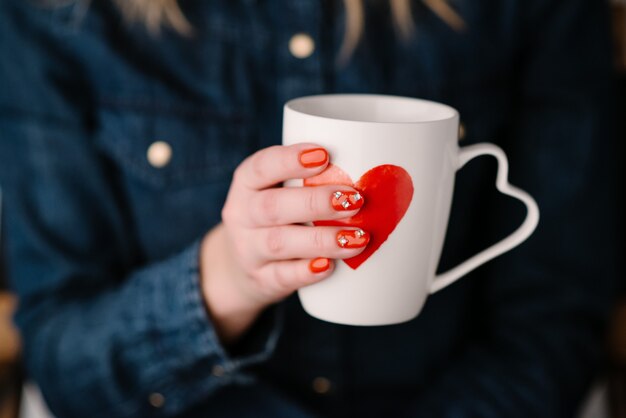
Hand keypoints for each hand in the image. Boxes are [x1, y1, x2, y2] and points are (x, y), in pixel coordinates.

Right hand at [200, 144, 368, 343]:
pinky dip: (306, 272)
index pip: (261, 167)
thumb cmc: (277, 218)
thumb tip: (376, 174)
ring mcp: (248, 251)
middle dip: (315, 202)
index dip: (289, 160)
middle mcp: (242, 215)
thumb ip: (313, 181)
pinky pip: (282, 277)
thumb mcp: (280, 192)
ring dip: (321, 239)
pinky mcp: (261, 281)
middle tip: (355, 200)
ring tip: (358, 238)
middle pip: (272, 206)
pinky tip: (329, 266)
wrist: (242, 269)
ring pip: (279, 243)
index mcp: (247, 184)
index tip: (324, 155)